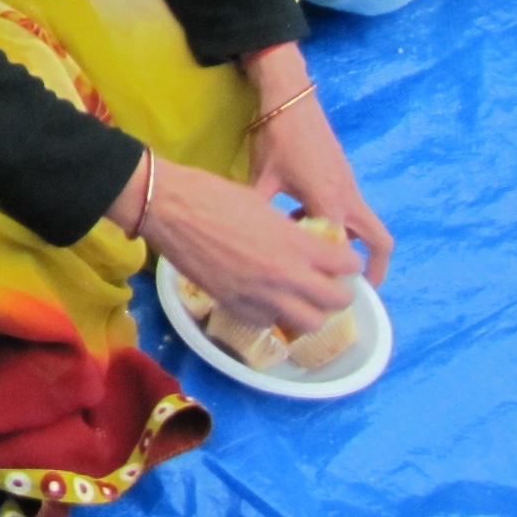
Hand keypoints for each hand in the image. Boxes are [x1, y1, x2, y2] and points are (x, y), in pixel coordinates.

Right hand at [140, 160, 361, 333]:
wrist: (168, 208)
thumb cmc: (213, 194)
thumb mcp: (263, 205)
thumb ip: (288, 232)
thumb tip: (299, 243)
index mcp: (296, 243)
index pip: (347, 265)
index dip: (347, 262)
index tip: (340, 260)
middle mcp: (286, 275)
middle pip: (336, 302)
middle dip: (338, 293)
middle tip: (326, 283)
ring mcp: (260, 295)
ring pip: (308, 322)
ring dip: (309, 310)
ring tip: (298, 297)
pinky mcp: (234, 305)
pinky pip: (269, 322)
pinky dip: (273, 314)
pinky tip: (265, 299)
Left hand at [246, 94, 393, 286]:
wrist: (291, 99)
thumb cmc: (277, 138)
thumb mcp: (262, 178)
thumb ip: (260, 211)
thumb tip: (245, 241)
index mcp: (329, 200)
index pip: (341, 249)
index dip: (334, 274)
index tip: (323, 294)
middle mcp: (348, 196)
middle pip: (378, 240)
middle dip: (374, 267)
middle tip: (354, 289)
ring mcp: (349, 185)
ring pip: (364, 225)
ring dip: (350, 243)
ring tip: (319, 260)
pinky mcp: (343, 176)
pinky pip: (350, 209)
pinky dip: (338, 223)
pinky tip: (300, 221)